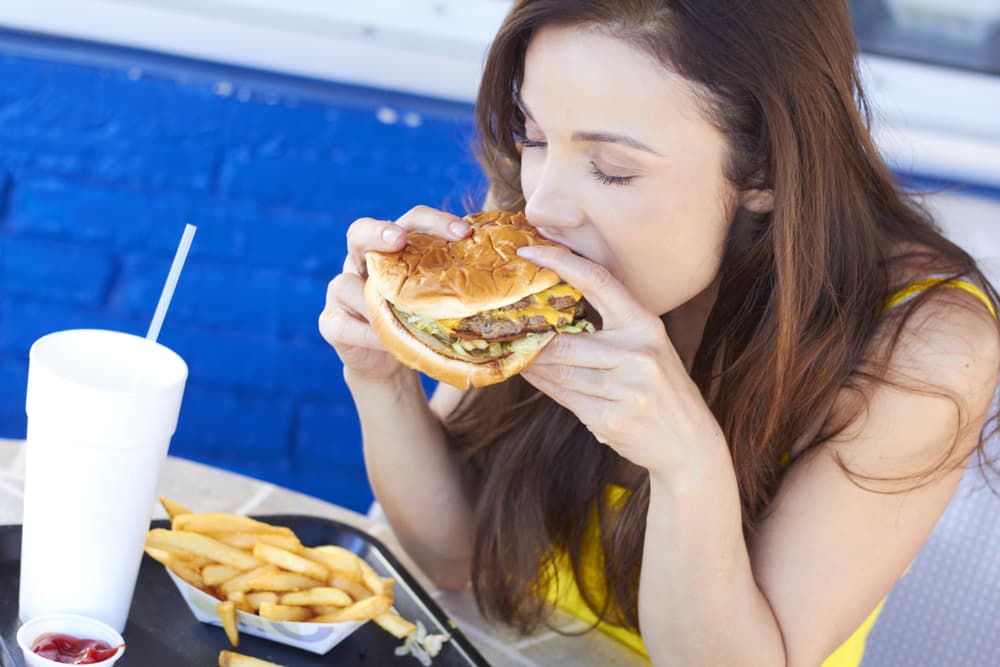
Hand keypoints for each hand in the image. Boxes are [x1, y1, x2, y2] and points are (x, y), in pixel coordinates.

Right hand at [319, 206, 470, 382]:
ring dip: (373, 299)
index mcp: (392, 249)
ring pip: (346, 284)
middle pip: (359, 231)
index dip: (433, 221)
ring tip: (399, 316)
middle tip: (397, 240)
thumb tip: (516, 275)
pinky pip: (344, 324)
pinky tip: (386, 342)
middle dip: (378, 232)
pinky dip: (367, 334)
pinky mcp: (331, 323)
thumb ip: (459, 284)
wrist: (387, 362)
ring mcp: (340, 291)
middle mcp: (361, 261)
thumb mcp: (439, 301)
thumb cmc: (419, 322)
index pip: (410, 222)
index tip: (463, 232)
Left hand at [516, 245, 725, 475]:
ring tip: (514, 352)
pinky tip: (531, 375)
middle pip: (566, 341)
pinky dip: (544, 385)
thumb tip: (553, 311)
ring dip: (532, 364)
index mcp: (646, 326)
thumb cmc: (661, 389)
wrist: (689, 443)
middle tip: (505, 326)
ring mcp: (626, 390)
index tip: (529, 251)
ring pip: (560, 372)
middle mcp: (639, 355)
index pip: (599, 281)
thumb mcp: (647, 348)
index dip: (561, 262)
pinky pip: (565, 397)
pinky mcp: (611, 420)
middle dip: (532, 338)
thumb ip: (611, 328)